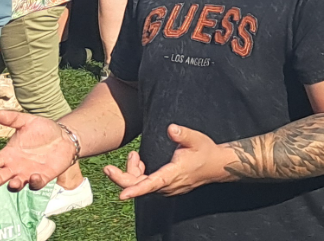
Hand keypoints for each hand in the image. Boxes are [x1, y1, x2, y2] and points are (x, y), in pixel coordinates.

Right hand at [0, 111, 76, 191]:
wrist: (65, 137)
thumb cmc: (43, 130)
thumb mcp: (28, 122)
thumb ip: (13, 119)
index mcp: (8, 155)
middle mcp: (15, 167)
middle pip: (0, 177)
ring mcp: (28, 173)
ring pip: (16, 184)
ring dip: (14, 185)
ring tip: (13, 183)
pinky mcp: (43, 177)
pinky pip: (36, 184)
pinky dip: (35, 182)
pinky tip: (35, 176)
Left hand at [104, 124, 229, 199]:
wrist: (216, 166)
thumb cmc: (206, 152)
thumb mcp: (197, 139)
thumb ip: (183, 134)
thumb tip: (170, 128)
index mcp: (173, 174)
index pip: (151, 184)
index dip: (136, 190)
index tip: (122, 195)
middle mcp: (167, 185)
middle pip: (138, 186)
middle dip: (121, 177)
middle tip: (108, 168)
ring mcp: (165, 188)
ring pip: (140, 185)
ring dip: (131, 172)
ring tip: (134, 155)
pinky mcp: (164, 187)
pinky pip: (145, 184)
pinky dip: (137, 174)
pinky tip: (139, 162)